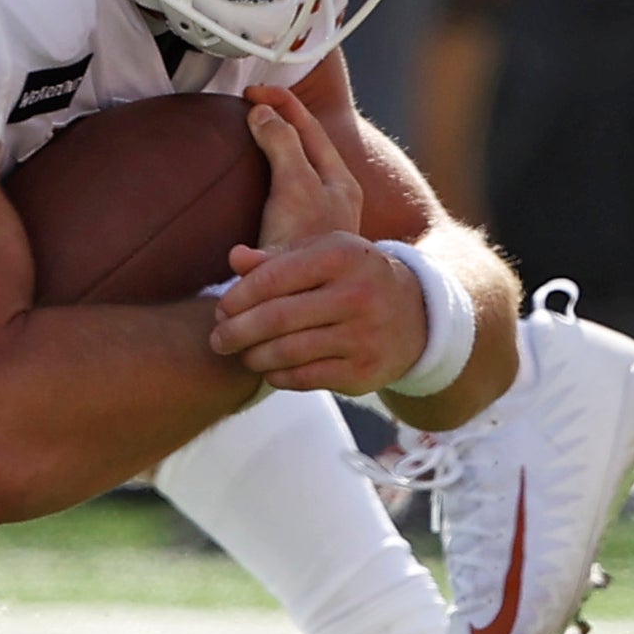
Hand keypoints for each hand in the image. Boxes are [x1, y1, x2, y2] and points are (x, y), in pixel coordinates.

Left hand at [209, 232, 426, 393]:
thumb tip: (234, 259)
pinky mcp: (364, 372)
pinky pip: (305, 378)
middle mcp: (358, 295)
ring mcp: (364, 336)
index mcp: (343, 256)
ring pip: (288, 352)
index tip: (221, 309)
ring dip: (254, 356)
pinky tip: (269, 369)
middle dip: (237, 331)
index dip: (239, 297)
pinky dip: (278, 377)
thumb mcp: (321, 255)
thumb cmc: (350, 277)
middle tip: (218, 340)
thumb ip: (276, 258)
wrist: (415, 314)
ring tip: (242, 354)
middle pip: (277, 318)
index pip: (274, 278)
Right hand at [238, 85, 362, 258]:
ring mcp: (310, 215)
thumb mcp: (295, 187)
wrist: (300, 303)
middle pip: (302, 143)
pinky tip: (239, 172)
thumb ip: (282, 146)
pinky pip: (274, 188)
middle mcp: (330, 196)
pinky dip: (260, 169)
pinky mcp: (288, 234)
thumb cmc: (305, 245)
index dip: (281, 103)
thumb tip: (262, 113)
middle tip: (247, 103)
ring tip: (243, 127)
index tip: (250, 91)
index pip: (309, 127)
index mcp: (339, 181)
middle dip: (277, 119)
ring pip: (289, 165)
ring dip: (268, 142)